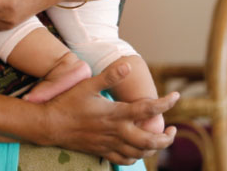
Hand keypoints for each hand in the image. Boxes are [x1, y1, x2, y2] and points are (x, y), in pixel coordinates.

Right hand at [37, 62, 178, 165]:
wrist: (50, 125)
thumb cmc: (68, 102)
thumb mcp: (88, 84)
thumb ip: (109, 76)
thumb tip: (127, 64)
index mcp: (116, 113)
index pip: (148, 109)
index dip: (166, 103)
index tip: (176, 96)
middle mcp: (117, 132)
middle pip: (150, 140)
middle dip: (167, 138)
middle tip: (172, 129)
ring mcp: (110, 144)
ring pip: (140, 153)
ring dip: (154, 148)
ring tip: (160, 139)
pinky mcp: (103, 151)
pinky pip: (125, 160)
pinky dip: (136, 157)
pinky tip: (139, 150)